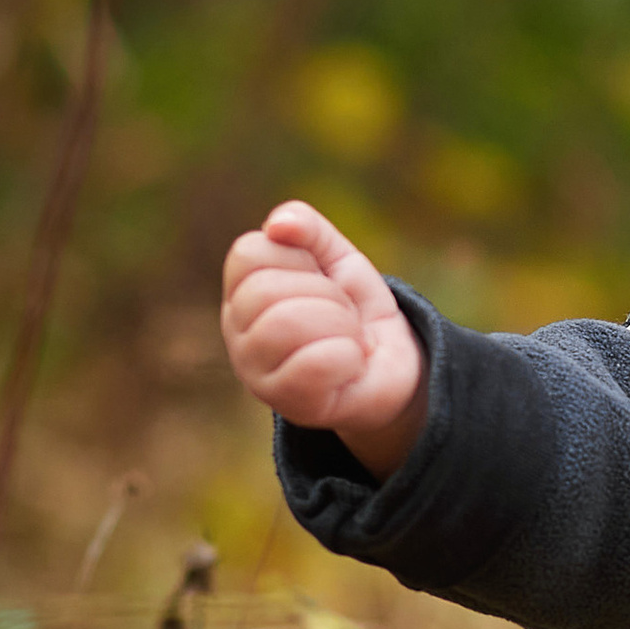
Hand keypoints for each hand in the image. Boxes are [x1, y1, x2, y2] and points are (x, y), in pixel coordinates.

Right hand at [221, 201, 428, 475]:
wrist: (392, 366)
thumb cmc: (354, 310)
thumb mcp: (338, 258)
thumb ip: (309, 229)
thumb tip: (277, 224)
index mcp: (242, 290)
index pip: (248, 253)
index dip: (299, 258)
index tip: (321, 278)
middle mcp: (237, 331)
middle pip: (266, 291)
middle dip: (326, 296)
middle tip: (343, 315)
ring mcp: (255, 371)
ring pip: (285, 324)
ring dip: (339, 325)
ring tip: (348, 339)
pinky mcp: (286, 404)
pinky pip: (313, 365)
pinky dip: (347, 357)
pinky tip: (350, 365)